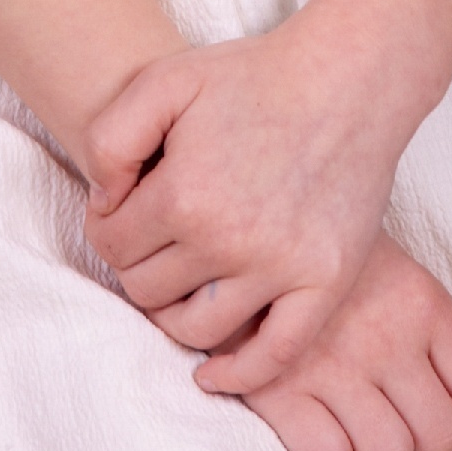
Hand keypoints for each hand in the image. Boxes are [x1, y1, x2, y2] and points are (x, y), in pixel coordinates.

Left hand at [83, 12, 424, 393]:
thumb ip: (110, 139)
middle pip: (147, 291)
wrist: (349, 79)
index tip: (123, 211)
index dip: (106, 228)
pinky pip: (275, 354)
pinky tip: (213, 374)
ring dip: (174, 314)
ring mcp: (281, 268)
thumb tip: (102, 205)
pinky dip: (240, 375)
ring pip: (196, 329)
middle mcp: (230, 242)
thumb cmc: (255, 75)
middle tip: (154, 241)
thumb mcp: (164, 80)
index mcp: (183, 195)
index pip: (112, 245)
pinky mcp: (325, 283)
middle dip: (138, 266)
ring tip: (179, 286)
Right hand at [235, 240, 451, 450]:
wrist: (240, 225)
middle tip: (390, 415)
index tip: (448, 414)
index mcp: (423, 304)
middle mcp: (386, 339)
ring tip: (346, 415)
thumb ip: (427, 329)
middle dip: (418, 437)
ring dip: (370, 445)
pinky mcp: (279, 389)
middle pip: (439, 437)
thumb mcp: (395, 270)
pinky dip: (323, 449)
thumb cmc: (323, 256)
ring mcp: (333, 366)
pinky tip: (309, 418)